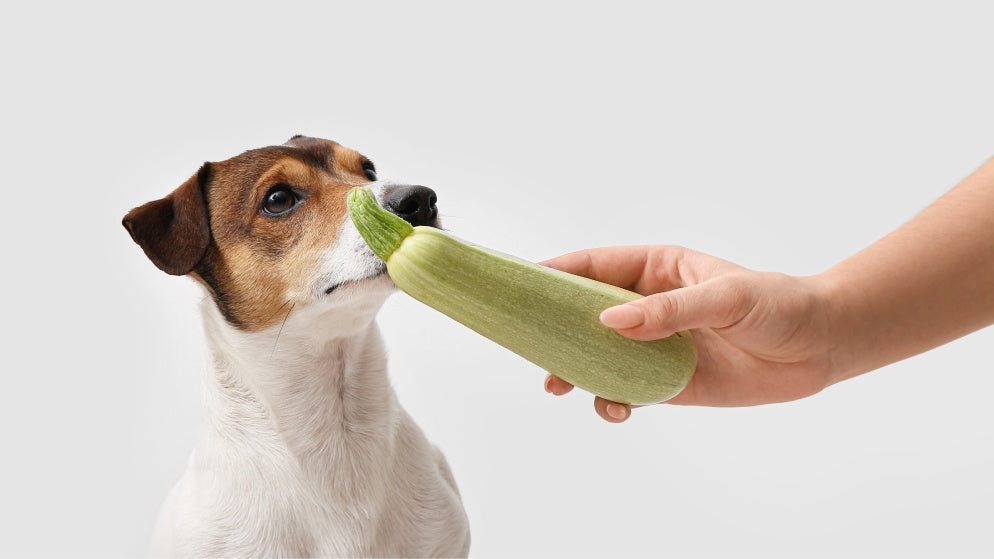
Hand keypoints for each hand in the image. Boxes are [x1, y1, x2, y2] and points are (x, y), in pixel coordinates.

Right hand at [541, 246, 835, 421]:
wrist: (817, 348)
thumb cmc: (778, 305)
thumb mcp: (726, 298)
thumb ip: (670, 311)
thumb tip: (610, 323)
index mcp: (656, 269)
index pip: (595, 267)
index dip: (556, 274)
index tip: (523, 285)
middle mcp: (647, 305)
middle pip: (585, 313)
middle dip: (554, 328)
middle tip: (529, 345)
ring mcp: (655, 345)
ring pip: (598, 355)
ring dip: (574, 369)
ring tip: (557, 385)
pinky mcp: (668, 382)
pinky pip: (626, 390)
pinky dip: (611, 400)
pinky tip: (617, 409)